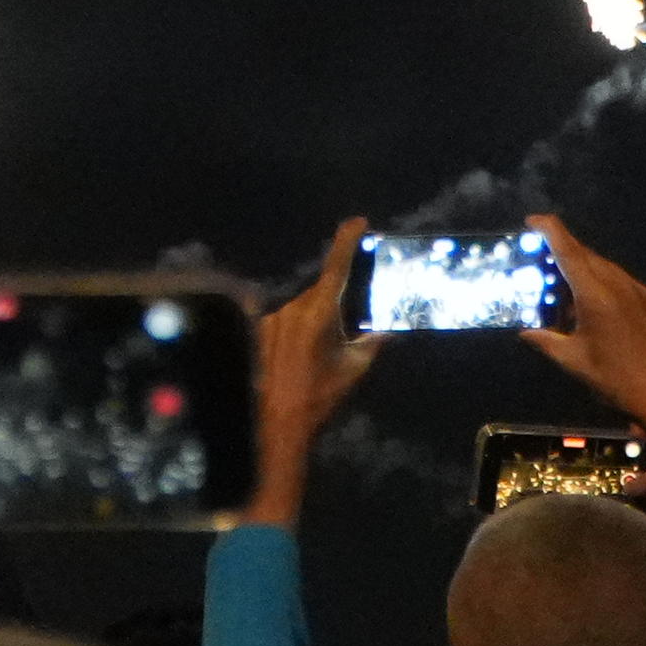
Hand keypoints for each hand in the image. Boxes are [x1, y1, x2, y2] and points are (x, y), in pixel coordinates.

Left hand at [244, 220, 380, 528]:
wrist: (276, 424)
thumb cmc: (319, 396)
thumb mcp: (354, 369)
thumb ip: (371, 343)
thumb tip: (387, 330)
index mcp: (319, 312)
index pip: (336, 268)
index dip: (347, 241)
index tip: (358, 221)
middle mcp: (293, 308)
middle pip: (320, 294)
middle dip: (333, 308)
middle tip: (339, 340)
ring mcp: (272, 319)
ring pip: (300, 310)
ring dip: (311, 325)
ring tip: (313, 361)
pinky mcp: (258, 331)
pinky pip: (283, 324)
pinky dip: (293, 335)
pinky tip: (294, 363)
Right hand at [527, 217, 645, 513]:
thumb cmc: (616, 379)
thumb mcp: (574, 362)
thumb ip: (546, 341)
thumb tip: (526, 333)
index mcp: (595, 294)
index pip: (568, 251)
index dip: (549, 230)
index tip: (533, 220)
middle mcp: (620, 283)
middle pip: (588, 257)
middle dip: (566, 256)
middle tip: (548, 269)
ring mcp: (644, 290)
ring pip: (610, 271)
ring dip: (590, 276)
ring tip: (577, 299)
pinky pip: (630, 286)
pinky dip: (614, 291)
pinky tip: (611, 316)